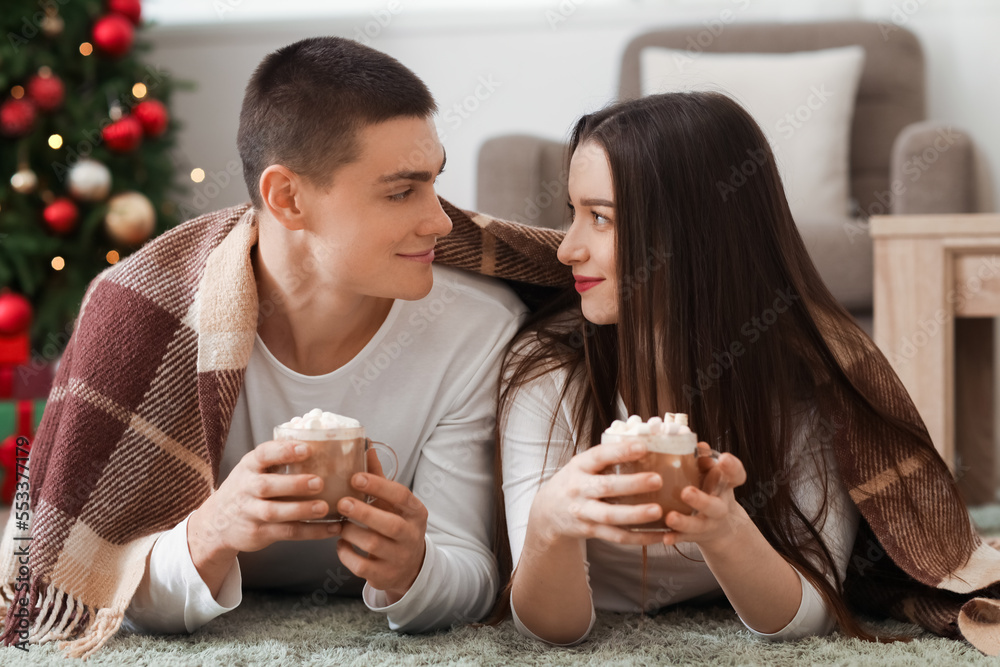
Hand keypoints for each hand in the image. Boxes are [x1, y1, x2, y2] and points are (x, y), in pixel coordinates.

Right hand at [187, 440, 338, 594]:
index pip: (263, 454)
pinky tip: (332, 528)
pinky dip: (311, 532)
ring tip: (324, 507)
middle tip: (320, 482)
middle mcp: (247, 488)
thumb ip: (278, 459)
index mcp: (249, 466)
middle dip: (294, 484)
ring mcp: (250, 512)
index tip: (306, 449)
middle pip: (267, 486)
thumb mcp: (254, 469)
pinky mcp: (258, 533)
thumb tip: (323, 443)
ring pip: (275, 512)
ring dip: (301, 510)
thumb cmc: (248, 488)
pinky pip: (287, 533)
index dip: (284, 451)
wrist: (217, 521)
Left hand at [336, 449, 427, 602]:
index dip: (378, 485)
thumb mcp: (393, 503)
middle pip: (389, 523)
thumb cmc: (396, 525)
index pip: (401, 495)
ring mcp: (399, 557)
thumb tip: (366, 446)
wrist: (410, 566)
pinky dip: (346, 553)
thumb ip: (379, 477)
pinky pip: (361, 565)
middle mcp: (411, 535)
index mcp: (416, 512)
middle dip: (363, 512)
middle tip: (342, 502)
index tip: (355, 477)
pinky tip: (341, 543)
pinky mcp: (385, 576)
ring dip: (351, 532)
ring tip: (340, 523)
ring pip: (372, 544)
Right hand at [528, 437, 665, 547]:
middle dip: (632, 484)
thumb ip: (606, 457)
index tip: (643, 447)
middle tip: (657, 480)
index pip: (599, 456)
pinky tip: (657, 535)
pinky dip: (638, 537)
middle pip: (606, 487)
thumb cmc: (574, 481)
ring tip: (658, 510)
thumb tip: (644, 443)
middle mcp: (579, 488)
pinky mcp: (590, 530)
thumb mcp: (582, 465)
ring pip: (610, 515)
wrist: (547, 511)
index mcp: (580, 466)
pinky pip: (616, 536)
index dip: (620, 451)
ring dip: (635, 514)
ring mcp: (583, 512)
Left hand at [662, 443, 748, 550]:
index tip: (724, 458)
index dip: (732, 467)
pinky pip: (684, 539)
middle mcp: (719, 507)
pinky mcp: (694, 536)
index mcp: (724, 487)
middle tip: (686, 492)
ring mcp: (707, 524)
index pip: (736, 476)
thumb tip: (697, 445)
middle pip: (715, 506)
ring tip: (670, 517)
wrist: (722, 527)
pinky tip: (665, 537)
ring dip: (684, 522)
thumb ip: (704, 461)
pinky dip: (675, 537)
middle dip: (701, 500)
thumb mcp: (711, 474)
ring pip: (698, 525)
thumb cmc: (709, 489)